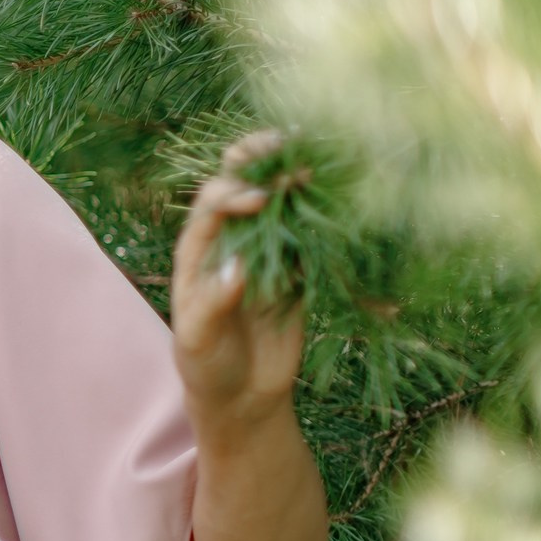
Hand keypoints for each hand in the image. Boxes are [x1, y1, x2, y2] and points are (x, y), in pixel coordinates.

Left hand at [171, 131, 307, 429]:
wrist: (242, 399)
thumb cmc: (207, 367)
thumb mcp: (198, 340)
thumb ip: (212, 303)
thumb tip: (239, 266)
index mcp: (198, 252)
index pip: (211, 205)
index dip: (232, 192)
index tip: (260, 198)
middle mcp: (230, 242)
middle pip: (240, 185)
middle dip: (259, 159)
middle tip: (287, 142)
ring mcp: (265, 252)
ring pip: (280, 203)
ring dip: (297, 180)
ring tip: (319, 161)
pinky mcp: (298, 270)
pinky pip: (310, 235)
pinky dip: (323, 214)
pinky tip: (342, 194)